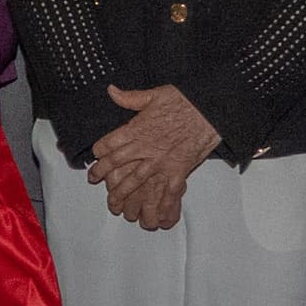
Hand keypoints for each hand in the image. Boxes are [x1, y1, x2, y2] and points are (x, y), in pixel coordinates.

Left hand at [88, 83, 218, 219]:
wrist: (210, 109)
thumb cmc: (186, 100)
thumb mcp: (154, 94)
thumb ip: (130, 97)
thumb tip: (111, 91)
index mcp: (137, 129)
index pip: (109, 143)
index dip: (99, 152)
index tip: (96, 157)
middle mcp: (145, 148)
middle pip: (117, 165)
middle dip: (103, 174)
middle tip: (94, 180)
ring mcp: (161, 162)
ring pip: (135, 181)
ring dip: (122, 193)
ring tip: (113, 202)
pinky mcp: (178, 170)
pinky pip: (167, 191)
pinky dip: (160, 204)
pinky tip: (154, 214)